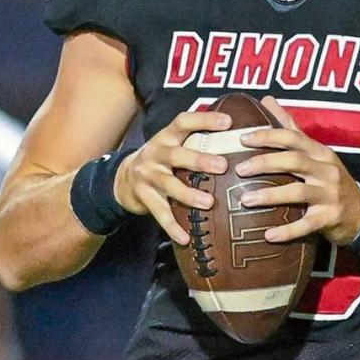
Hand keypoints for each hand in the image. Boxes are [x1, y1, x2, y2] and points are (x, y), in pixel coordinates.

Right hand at [114, 110, 231, 244]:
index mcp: (166, 137)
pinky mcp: (144, 197)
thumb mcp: (172, 144)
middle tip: (222, 166)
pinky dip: (172, 227)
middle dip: (199, 160)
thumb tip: (237, 134)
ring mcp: (148, 176)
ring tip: (208, 203)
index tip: (228, 122)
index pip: (184, 122)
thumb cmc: (160, 161)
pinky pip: (160, 213)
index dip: (204, 120)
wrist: (122, 179)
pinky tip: (185, 238)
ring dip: (188, 194)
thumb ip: (196, 140)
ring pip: (169, 185)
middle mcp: (156, 153)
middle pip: (177, 155)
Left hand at [233, 97, 359, 245]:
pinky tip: (268, 236)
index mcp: (319, 152)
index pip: (293, 137)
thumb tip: (268, 99)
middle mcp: (326, 170)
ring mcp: (329, 194)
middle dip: (265, 163)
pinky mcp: (330, 218)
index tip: (243, 139)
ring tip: (245, 200)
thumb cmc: (329, 180)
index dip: (268, 136)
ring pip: (298, 192)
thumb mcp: (316, 153)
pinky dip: (287, 231)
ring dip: (270, 196)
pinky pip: (306, 224)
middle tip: (239, 169)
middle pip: (293, 161)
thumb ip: (291, 128)